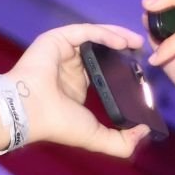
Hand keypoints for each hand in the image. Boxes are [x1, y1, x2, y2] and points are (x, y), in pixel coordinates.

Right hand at [5, 23, 149, 158]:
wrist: (30, 112)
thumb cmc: (57, 123)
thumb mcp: (96, 136)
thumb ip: (122, 142)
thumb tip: (144, 133)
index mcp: (76, 84)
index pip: (103, 69)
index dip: (123, 68)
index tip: (142, 71)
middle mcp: (69, 65)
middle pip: (101, 48)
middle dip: (123, 46)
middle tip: (142, 50)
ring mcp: (62, 50)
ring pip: (95, 36)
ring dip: (118, 36)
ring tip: (137, 42)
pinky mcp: (57, 39)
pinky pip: (86, 32)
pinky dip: (105, 34)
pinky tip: (122, 42)